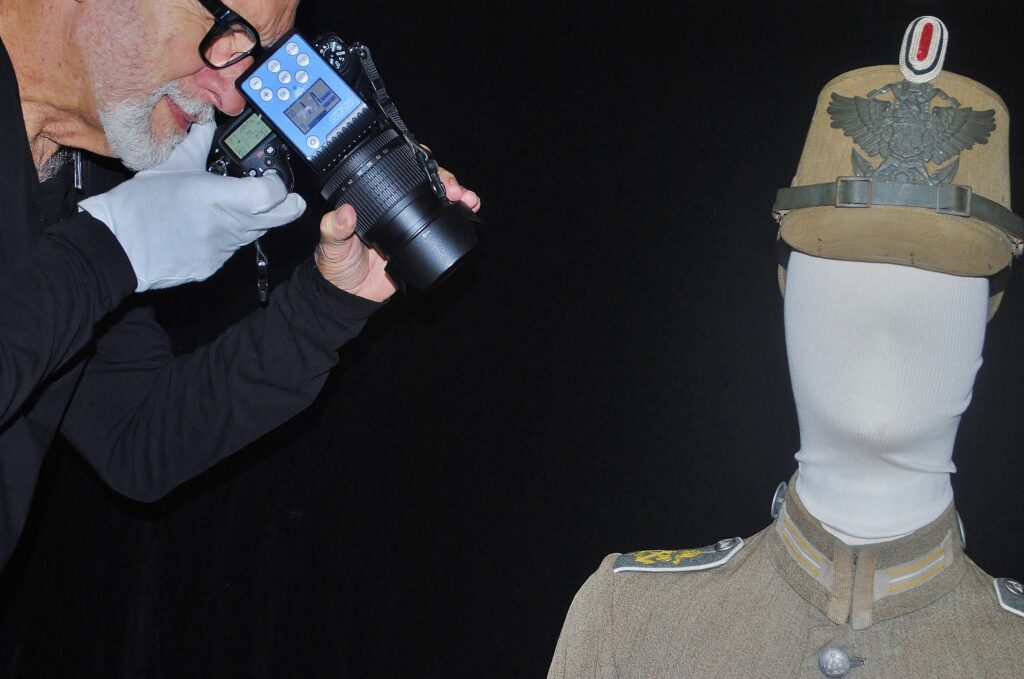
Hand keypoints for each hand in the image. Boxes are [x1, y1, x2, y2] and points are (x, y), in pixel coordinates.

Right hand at [79, 122, 305, 291]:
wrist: (118, 245)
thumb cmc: (139, 205)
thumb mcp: (170, 167)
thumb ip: (196, 146)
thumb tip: (206, 125)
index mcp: (219, 195)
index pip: (271, 193)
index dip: (279, 186)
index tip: (276, 181)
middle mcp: (226, 224)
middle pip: (276, 218)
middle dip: (288, 208)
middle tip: (291, 200)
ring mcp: (221, 249)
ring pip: (253, 234)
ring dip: (253, 222)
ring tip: (235, 209)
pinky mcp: (212, 266)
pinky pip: (230, 250)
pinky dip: (226, 239)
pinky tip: (207, 229)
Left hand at [315, 166, 480, 300]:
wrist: (352, 295)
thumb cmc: (338, 266)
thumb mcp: (332, 245)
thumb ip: (335, 229)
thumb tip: (345, 212)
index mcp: (375, 199)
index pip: (399, 170)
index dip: (417, 162)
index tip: (428, 165)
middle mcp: (397, 206)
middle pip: (427, 181)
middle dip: (445, 180)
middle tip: (453, 189)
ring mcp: (413, 223)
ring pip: (441, 200)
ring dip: (459, 195)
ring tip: (468, 199)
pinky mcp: (424, 241)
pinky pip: (445, 226)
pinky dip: (461, 216)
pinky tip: (471, 211)